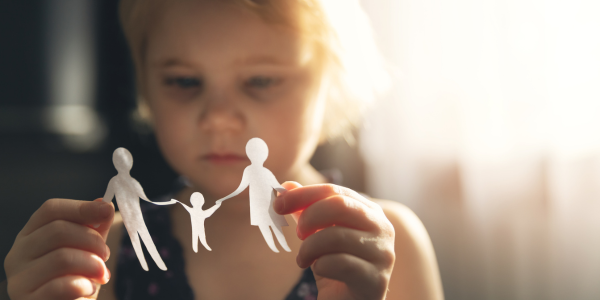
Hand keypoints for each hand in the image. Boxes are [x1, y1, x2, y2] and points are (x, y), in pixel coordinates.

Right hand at [4, 198, 113, 299]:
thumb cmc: (76, 278)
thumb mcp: (87, 249)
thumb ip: (95, 227)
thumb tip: (104, 204)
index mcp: (30, 235)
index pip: (51, 210)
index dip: (81, 207)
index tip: (106, 210)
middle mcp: (18, 254)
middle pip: (58, 230)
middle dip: (92, 240)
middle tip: (106, 255)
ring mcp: (19, 279)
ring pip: (62, 258)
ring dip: (92, 265)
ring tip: (100, 275)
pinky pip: (62, 285)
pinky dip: (84, 285)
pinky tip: (87, 289)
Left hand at [275, 182, 394, 299]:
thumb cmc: (335, 266)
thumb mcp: (319, 234)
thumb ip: (306, 210)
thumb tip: (286, 187)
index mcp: (369, 211)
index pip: (335, 191)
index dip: (303, 194)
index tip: (278, 203)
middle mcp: (382, 228)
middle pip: (340, 205)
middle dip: (309, 217)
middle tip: (298, 233)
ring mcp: (383, 254)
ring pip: (337, 236)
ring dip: (309, 248)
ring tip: (303, 259)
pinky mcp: (376, 279)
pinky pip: (339, 263)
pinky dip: (320, 265)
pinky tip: (318, 270)